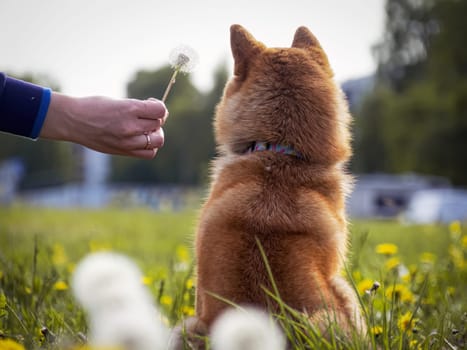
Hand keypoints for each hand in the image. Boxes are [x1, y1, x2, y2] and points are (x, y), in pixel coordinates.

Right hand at [40, 93, 167, 158]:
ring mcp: (127, 141)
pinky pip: (148, 153)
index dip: (159, 107)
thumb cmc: (93, 107)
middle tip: (147, 118)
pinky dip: (149, 147)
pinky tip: (141, 139)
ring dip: (155, 135)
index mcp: (128, 109)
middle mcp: (130, 126)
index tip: (151, 105)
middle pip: (158, 125)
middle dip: (157, 120)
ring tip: (146, 130)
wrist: (72, 121)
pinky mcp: (123, 151)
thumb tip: (156, 114)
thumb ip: (137, 108)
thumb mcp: (117, 101)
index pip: (160, 110)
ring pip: (157, 141)